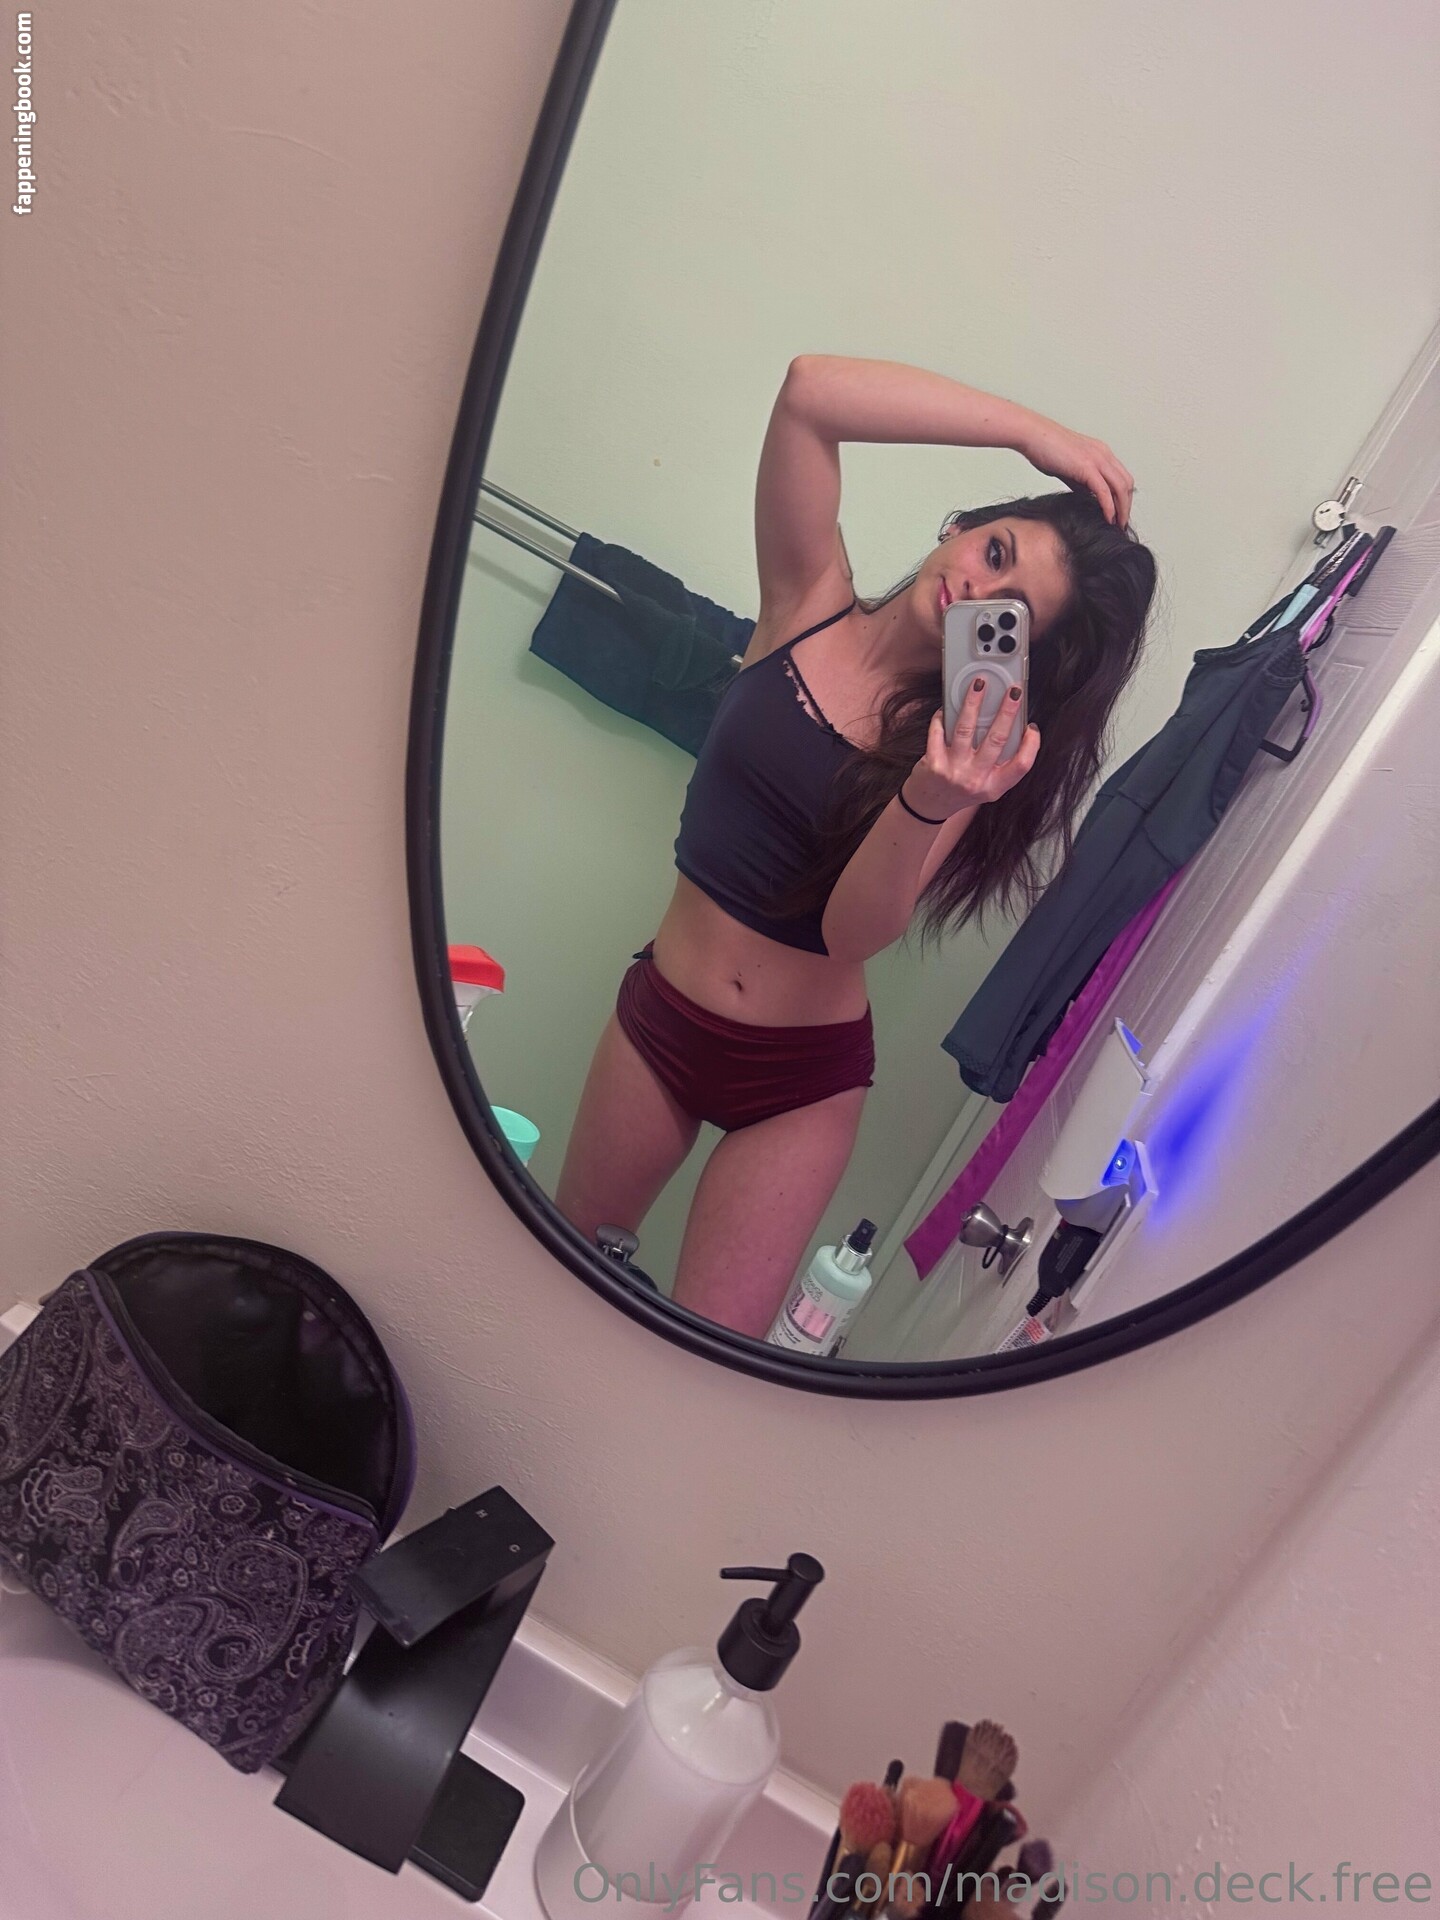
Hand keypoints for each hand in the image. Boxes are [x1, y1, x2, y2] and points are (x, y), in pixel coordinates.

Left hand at [903, 685, 1039, 819]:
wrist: (928, 806)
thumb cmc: (961, 790)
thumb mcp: (986, 784)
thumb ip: (998, 762)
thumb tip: (1006, 723)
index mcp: (995, 786)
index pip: (1022, 765)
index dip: (1031, 745)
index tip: (1032, 727)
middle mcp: (976, 780)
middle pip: (997, 740)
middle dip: (1007, 711)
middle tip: (1014, 691)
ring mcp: (954, 771)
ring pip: (967, 730)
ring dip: (974, 703)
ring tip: (979, 684)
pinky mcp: (934, 764)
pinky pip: (939, 732)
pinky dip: (942, 716)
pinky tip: (947, 705)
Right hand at [1017, 413, 1133, 527]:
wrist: (1033, 436)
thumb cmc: (1045, 449)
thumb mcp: (1068, 468)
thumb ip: (1080, 482)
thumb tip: (1087, 495)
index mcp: (1101, 453)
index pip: (1121, 477)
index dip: (1123, 497)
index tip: (1119, 513)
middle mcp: (1103, 454)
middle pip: (1127, 483)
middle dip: (1126, 505)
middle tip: (1122, 523)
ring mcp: (1097, 459)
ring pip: (1120, 487)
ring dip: (1122, 508)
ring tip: (1118, 524)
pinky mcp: (1087, 467)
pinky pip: (1104, 490)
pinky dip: (1108, 506)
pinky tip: (1108, 518)